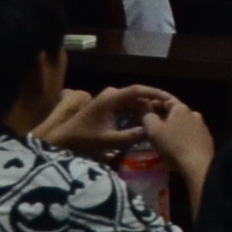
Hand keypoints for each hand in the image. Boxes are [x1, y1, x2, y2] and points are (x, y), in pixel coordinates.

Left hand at [38, 85, 159, 156]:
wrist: (62, 141)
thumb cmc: (82, 139)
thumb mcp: (107, 140)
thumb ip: (130, 136)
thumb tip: (150, 132)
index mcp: (111, 99)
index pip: (138, 90)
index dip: (154, 93)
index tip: (169, 99)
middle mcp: (110, 95)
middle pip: (137, 95)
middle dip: (152, 103)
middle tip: (167, 112)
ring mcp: (108, 101)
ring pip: (132, 101)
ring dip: (144, 108)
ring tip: (159, 117)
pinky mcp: (106, 108)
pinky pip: (126, 106)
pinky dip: (136, 112)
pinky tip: (144, 121)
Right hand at [141, 97, 214, 193]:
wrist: (199, 165)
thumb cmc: (174, 145)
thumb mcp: (154, 130)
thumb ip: (147, 116)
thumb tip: (145, 108)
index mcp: (182, 108)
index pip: (165, 99)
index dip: (153, 103)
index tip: (143, 110)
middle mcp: (194, 114)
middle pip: (174, 112)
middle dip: (162, 117)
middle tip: (150, 126)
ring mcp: (202, 127)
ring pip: (182, 124)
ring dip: (172, 129)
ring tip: (161, 138)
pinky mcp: (206, 140)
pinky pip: (190, 135)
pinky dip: (181, 138)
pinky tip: (175, 147)